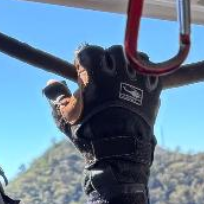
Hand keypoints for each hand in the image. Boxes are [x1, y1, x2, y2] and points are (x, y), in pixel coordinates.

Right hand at [43, 44, 161, 182]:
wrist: (119, 152)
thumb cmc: (89, 135)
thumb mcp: (66, 117)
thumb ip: (57, 96)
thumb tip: (50, 83)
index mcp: (94, 74)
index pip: (88, 50)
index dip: (84, 59)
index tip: (82, 69)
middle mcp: (117, 71)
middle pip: (112, 51)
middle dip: (107, 59)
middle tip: (103, 73)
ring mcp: (137, 79)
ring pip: (134, 58)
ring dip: (127, 64)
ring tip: (122, 77)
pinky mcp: (153, 90)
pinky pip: (151, 71)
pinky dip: (144, 74)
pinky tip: (138, 83)